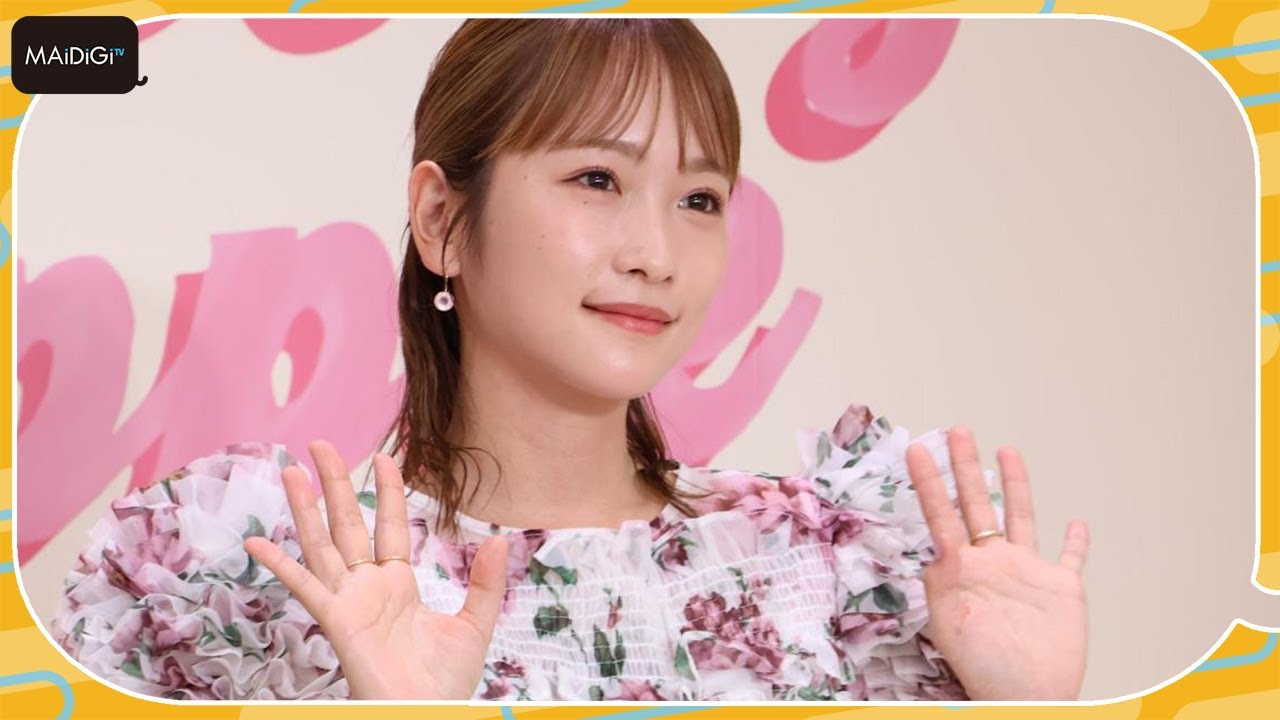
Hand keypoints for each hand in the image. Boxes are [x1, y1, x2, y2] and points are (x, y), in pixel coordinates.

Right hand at [243, 441, 507, 699]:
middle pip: (346, 525)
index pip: (389, 526)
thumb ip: (485, 583)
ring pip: (321, 544)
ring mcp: (348, 603)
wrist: (428, 716)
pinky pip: (306, 587)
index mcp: (398, 586)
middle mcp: (368, 588)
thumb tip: (498, 539)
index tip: (385, 456)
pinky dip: (280, 565)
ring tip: (290, 470)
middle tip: (319, 445)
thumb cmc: (445, 684)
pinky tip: (257, 543)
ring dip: (304, 508)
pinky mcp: (336, 622)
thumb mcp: (475, 624)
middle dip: (334, 484)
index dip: (387, 492)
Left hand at [905, 426, 1089, 700]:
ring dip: (1016, 485)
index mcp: (961, 568)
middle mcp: (992, 562)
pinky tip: (1076, 523)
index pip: (939, 514)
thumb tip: (932, 559)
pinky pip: (1070, 559)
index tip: (915, 450)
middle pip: (977, 504)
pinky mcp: (1062, 588)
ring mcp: (1026, 573)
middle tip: (956, 431)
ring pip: (1021, 518)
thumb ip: (938, 585)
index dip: (929, 482)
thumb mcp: (947, 622)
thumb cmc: (985, 668)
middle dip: (965, 466)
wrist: (1027, 695)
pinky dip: (1076, 542)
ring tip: (1007, 450)